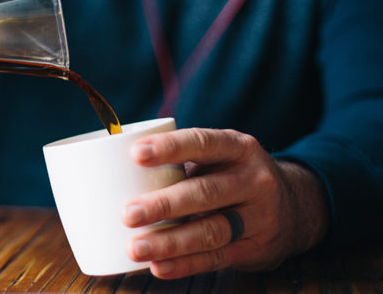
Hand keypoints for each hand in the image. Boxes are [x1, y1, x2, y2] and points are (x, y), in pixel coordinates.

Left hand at [121, 128, 328, 278]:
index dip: (170, 148)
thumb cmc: (232, 176)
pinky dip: (185, 264)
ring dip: (170, 241)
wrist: (296, 207)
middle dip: (164, 205)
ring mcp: (260, 215)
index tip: (135, 154)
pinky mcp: (258, 247)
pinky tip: (158, 266)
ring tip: (135, 247)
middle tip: (127, 214)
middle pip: (205, 192)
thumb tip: (112, 170)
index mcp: (238, 147)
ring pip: (211, 230)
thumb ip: (181, 164)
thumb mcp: (219, 159)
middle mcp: (254, 179)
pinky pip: (217, 258)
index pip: (203, 142)